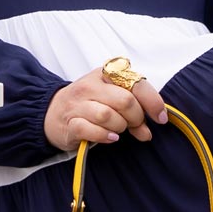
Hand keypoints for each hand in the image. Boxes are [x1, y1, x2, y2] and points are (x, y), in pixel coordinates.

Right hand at [44, 63, 169, 149]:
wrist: (51, 113)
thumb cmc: (88, 104)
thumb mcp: (111, 98)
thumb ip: (133, 109)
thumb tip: (148, 132)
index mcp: (105, 74)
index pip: (136, 84)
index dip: (153, 102)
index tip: (161, 118)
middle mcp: (90, 85)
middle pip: (125, 101)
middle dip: (136, 118)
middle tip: (134, 126)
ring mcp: (77, 104)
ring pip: (108, 115)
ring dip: (120, 127)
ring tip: (118, 130)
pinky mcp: (69, 123)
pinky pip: (91, 130)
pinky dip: (105, 136)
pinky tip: (110, 137)